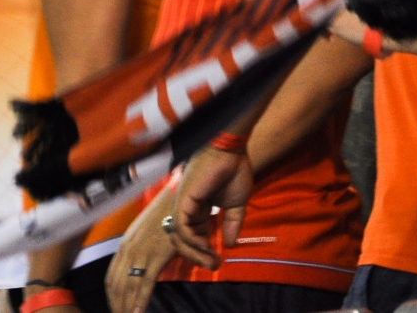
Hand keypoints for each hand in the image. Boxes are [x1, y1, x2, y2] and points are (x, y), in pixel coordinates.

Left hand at [105, 186, 181, 312]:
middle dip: (117, 305)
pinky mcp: (156, 256)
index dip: (111, 297)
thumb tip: (139, 267)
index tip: (115, 307)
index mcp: (124, 245)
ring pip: (129, 287)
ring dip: (127, 307)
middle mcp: (128, 250)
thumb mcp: (144, 231)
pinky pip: (146, 283)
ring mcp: (141, 253)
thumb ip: (139, 249)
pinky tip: (139, 311)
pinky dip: (141, 300)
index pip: (111, 278)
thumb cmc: (164, 213)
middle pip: (117, 286)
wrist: (176, 197)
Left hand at [168, 145, 255, 268]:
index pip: (193, 236)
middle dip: (197, 257)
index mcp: (197, 208)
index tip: (218, 260)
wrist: (231, 149)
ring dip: (195, 253)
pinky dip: (192, 241)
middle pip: (183, 241)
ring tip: (212, 261)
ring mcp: (182, 204)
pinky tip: (207, 247)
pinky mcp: (182, 201)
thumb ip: (232, 223)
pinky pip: (181, 228)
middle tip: (214, 266)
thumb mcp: (236, 203)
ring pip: (180, 238)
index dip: (203, 251)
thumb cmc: (234, 169)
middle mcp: (186, 208)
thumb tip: (230, 244)